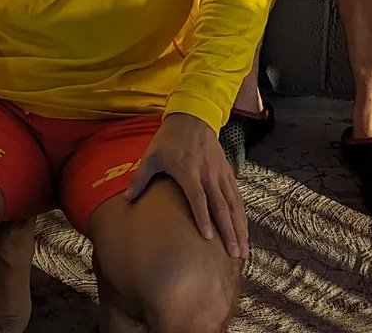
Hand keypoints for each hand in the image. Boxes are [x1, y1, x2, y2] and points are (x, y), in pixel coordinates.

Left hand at [125, 112, 247, 258]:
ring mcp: (219, 173)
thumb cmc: (168, 139)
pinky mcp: (227, 172)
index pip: (197, 198)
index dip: (202, 217)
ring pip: (232, 204)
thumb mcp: (151, 155)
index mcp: (188, 171)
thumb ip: (141, 178)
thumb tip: (127, 199)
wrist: (192, 118)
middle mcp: (207, 174)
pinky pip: (237, 196)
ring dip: (239, 227)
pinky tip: (244, 231)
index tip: (207, 238)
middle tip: (234, 254)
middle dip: (228, 231)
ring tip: (242, 250)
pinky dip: (242, 215)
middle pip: (220, 205)